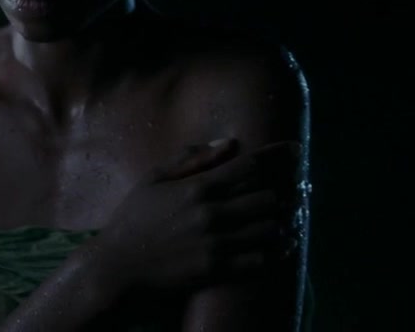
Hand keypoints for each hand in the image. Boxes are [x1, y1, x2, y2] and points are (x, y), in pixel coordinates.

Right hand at [90, 139, 300, 296]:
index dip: (278, 156)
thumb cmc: (133, 219)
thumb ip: (191, 158)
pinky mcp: (218, 271)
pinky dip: (275, 251)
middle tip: (295, 191)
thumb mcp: (154, 178)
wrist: (118, 266)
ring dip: (283, 222)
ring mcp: (216, 244)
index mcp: (197, 188)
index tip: (296, 151)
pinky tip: (281, 245)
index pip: (249, 167)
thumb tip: (229, 142)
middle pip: (268, 198)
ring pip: (270, 229)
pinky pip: (261, 261)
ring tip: (292, 217)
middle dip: (284, 192)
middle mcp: (211, 214)